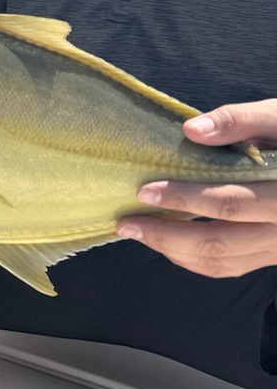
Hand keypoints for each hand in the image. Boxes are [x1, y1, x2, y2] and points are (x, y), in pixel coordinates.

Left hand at [119, 101, 276, 277]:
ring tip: (140, 233)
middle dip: (167, 236)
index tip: (145, 191)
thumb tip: (191, 130)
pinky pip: (232, 266)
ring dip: (176, 252)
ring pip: (223, 262)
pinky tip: (170, 245)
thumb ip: (241, 122)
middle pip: (219, 243)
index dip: (186, 200)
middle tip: (126, 224)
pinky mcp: (272, 253)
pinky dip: (196, 260)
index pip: (231, 204)